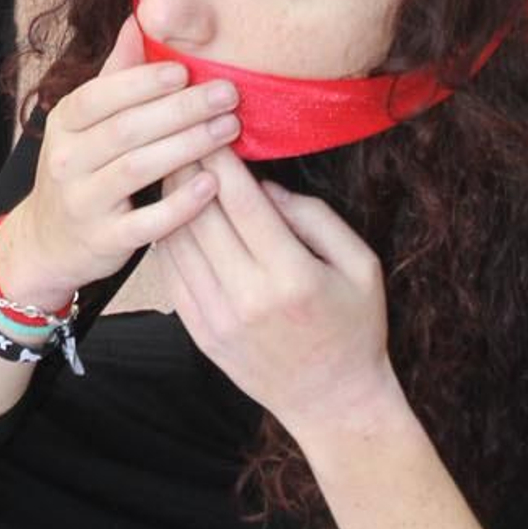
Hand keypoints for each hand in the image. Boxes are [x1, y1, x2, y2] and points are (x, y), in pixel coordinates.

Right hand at [0, 16, 239, 305]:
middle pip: (127, 129)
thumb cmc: (79, 170)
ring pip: (137, 169)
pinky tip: (212, 185)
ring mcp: (83, 202)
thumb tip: (137, 20)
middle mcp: (67, 160)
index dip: (144, 82)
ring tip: (228, 129)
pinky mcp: (104, 240)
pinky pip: (146, 223)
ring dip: (188, 146)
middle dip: (181, 109)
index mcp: (64, 123)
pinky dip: (180, 204)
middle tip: (227, 95)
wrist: (48, 241)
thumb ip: (114, 74)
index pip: (101, 95)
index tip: (186, 70)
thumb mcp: (83, 122)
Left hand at [155, 152, 392, 440]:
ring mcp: (218, 319)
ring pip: (178, 243)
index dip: (221, 159)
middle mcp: (248, 297)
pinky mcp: (200, 334)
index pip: (242, 201)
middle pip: (202, 215)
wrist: (333, 403)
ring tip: (168, 164)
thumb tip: (264, 186)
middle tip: (178, 131)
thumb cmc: (355, 327)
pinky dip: (167, 238)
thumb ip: (316, 218)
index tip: (211, 125)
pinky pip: (171, 275)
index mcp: (291, 276)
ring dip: (170, 199)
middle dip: (188, 167)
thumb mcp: (361, 265)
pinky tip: (169, 213)